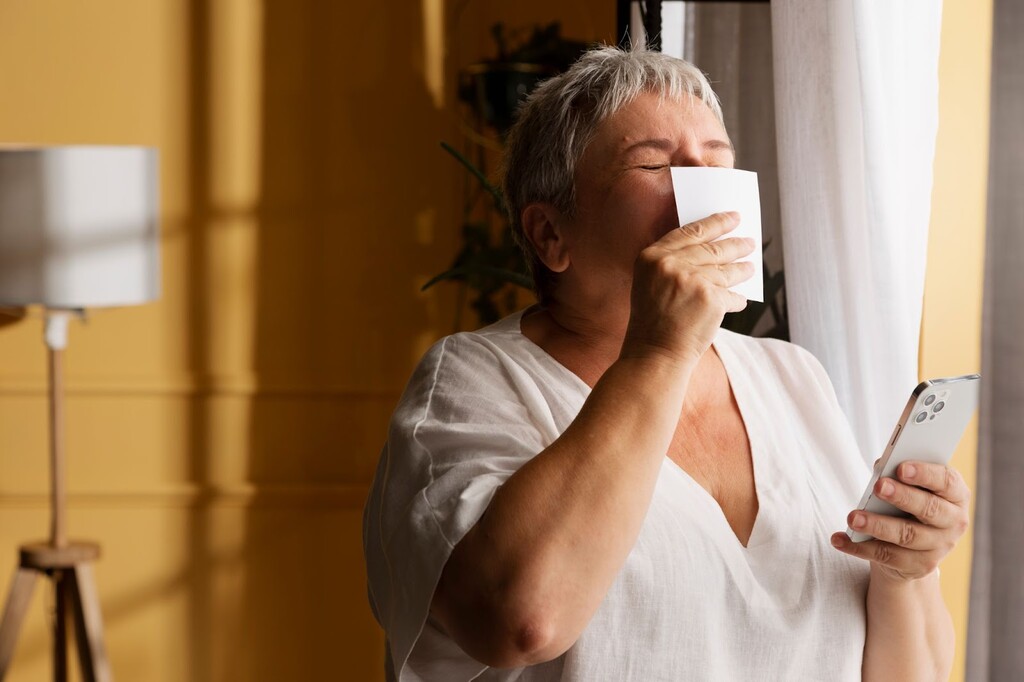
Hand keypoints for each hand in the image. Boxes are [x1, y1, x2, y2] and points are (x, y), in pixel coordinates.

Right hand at [621, 212, 754, 367]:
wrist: (655, 354)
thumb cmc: (653, 323)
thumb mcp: (650, 284)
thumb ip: (672, 264)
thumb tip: (709, 252)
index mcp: (651, 257)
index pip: (690, 232)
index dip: (715, 223)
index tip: (732, 217)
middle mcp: (670, 264)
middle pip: (712, 248)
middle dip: (735, 244)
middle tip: (749, 241)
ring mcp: (692, 280)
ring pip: (726, 270)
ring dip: (742, 269)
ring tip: (750, 267)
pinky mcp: (710, 298)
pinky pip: (731, 295)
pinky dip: (736, 300)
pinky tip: (740, 301)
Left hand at [830, 461, 970, 582]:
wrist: (914, 546)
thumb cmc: (910, 502)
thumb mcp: (911, 486)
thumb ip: (899, 474)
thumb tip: (881, 466)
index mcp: (956, 495)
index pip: (947, 482)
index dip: (926, 474)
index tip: (901, 467)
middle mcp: (954, 522)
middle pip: (929, 509)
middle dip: (902, 497)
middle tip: (879, 487)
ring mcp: (939, 547)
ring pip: (906, 535)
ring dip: (877, 525)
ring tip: (852, 517)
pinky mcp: (919, 566)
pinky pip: (886, 556)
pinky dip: (859, 547)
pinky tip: (839, 539)